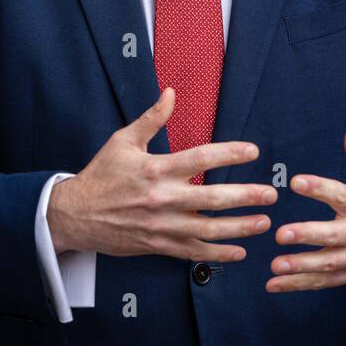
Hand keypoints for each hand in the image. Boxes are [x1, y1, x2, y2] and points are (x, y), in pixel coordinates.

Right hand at [47, 87, 276, 259]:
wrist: (75, 215)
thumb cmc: (101, 175)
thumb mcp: (123, 141)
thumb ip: (152, 118)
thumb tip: (170, 92)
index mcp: (156, 169)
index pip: (201, 159)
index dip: (230, 154)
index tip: (253, 151)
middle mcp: (162, 199)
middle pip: (212, 199)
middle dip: (246, 196)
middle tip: (270, 194)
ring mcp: (162, 225)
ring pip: (208, 230)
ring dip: (240, 228)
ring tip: (264, 223)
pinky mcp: (159, 245)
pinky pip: (194, 252)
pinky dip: (219, 253)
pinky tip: (240, 251)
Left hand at [267, 122, 345, 292]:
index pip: (341, 195)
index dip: (320, 188)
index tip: (297, 182)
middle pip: (334, 236)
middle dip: (308, 236)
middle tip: (281, 234)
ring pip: (328, 265)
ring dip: (301, 267)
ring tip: (275, 265)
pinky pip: (326, 282)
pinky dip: (301, 285)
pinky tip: (275, 284)